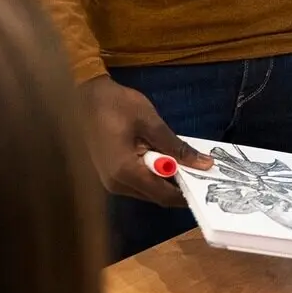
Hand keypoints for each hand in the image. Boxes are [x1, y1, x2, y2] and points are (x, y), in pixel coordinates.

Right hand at [78, 76, 212, 204]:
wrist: (85, 96)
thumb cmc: (117, 105)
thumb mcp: (151, 122)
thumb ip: (177, 147)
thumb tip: (204, 164)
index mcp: (125, 172)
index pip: (163, 195)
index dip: (187, 192)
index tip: (206, 182)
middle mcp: (116, 184)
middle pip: (156, 196)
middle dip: (178, 186)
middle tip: (199, 170)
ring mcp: (111, 182)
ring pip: (147, 190)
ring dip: (166, 179)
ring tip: (184, 161)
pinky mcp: (110, 175)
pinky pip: (138, 182)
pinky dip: (153, 174)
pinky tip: (164, 158)